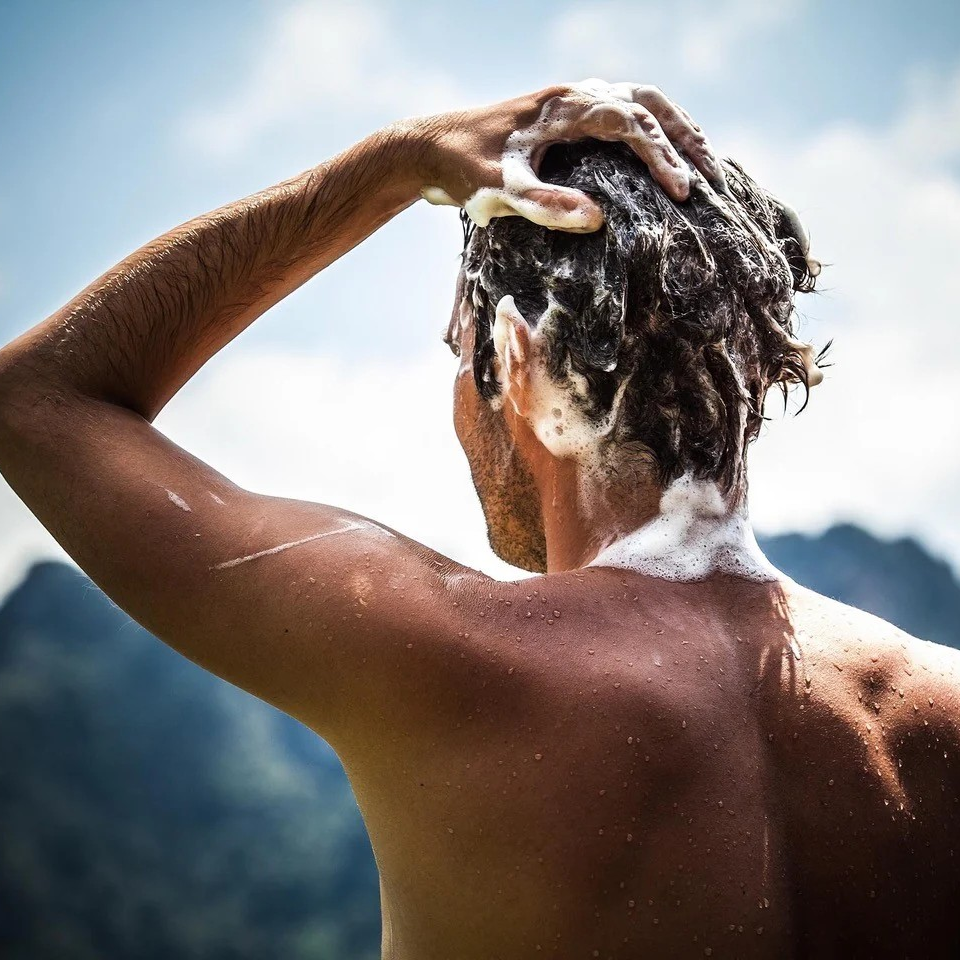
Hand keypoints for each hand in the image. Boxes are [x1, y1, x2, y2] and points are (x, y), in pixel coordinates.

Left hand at [416, 80, 722, 232]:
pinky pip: (621, 114)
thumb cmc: (460, 171)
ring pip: (639, 101)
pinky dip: (649, 131)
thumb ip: (544, 205)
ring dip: (672, 128)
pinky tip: (657, 160)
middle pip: (648, 102)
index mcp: (565, 107)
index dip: (663, 155)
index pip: (631, 121)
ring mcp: (570, 103)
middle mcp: (573, 96)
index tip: (685, 192)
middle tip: (712, 174)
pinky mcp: (564, 119)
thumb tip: (596, 220)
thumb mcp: (498, 192)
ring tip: (701, 163)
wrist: (427, 149)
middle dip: (685, 136)